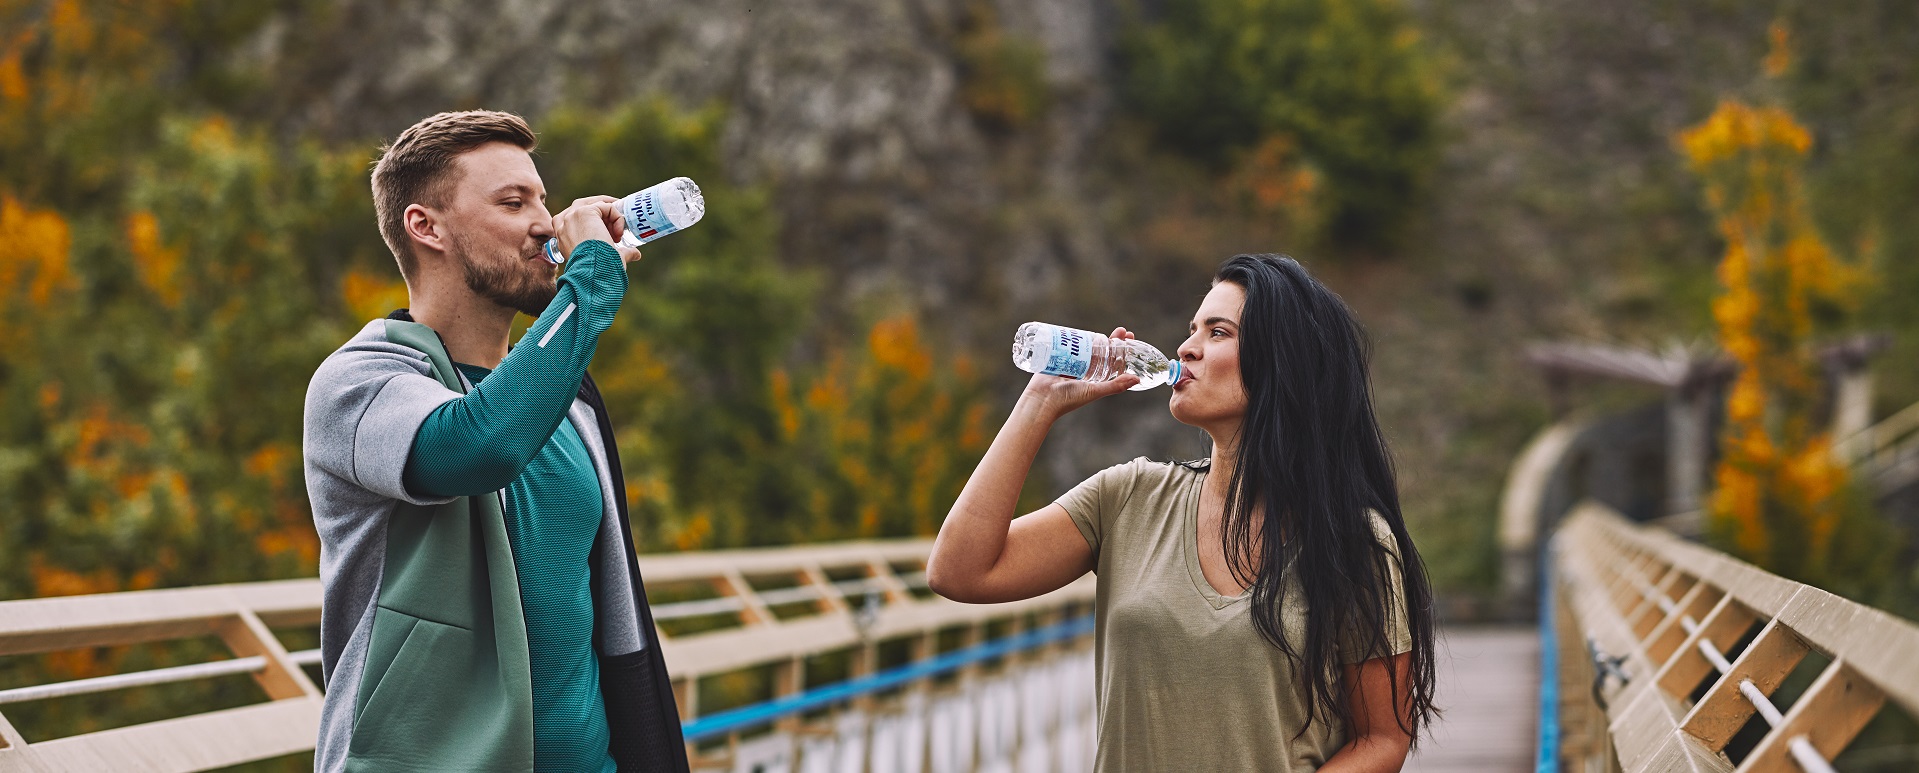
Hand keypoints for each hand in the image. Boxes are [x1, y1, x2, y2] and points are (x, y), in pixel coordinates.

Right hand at [552, 196, 642, 264]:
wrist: (592, 271)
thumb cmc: (596, 269)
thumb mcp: (603, 257)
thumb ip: (620, 253)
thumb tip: (636, 254)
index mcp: (561, 234)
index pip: (577, 219)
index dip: (596, 221)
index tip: (610, 231)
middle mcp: (562, 223)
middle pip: (585, 206)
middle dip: (604, 212)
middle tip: (618, 223)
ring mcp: (572, 215)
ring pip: (597, 205)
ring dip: (611, 216)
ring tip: (619, 232)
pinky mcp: (585, 211)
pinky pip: (606, 207)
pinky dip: (617, 218)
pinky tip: (618, 234)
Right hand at [1020, 326, 1139, 419]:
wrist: (1042, 399)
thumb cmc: (1068, 398)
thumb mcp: (1094, 391)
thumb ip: (1115, 386)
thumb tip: (1137, 379)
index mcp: (1096, 379)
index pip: (1113, 362)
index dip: (1122, 350)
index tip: (1129, 338)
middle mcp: (1086, 371)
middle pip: (1102, 352)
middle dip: (1112, 340)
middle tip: (1121, 330)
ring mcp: (1072, 364)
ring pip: (1086, 347)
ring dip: (1094, 337)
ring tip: (1102, 330)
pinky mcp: (1058, 358)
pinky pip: (1068, 346)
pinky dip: (1073, 338)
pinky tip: (1079, 330)